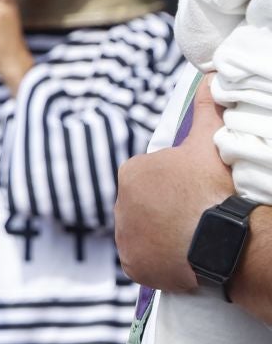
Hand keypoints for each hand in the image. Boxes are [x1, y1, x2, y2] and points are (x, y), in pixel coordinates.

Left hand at [115, 78, 227, 294]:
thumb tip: (209, 77)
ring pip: (144, 231)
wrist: (224, 239)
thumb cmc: (215, 187)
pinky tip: (181, 253)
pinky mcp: (133, 266)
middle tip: (197, 210)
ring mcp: (125, 238)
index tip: (195, 187)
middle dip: (165, 206)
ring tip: (193, 233)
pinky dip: (158, 259)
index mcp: (132, 173)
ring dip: (161, 232)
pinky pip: (143, 260)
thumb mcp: (211, 140)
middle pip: (145, 204)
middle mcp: (119, 205)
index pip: (150, 174)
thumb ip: (207, 107)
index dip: (174, 180)